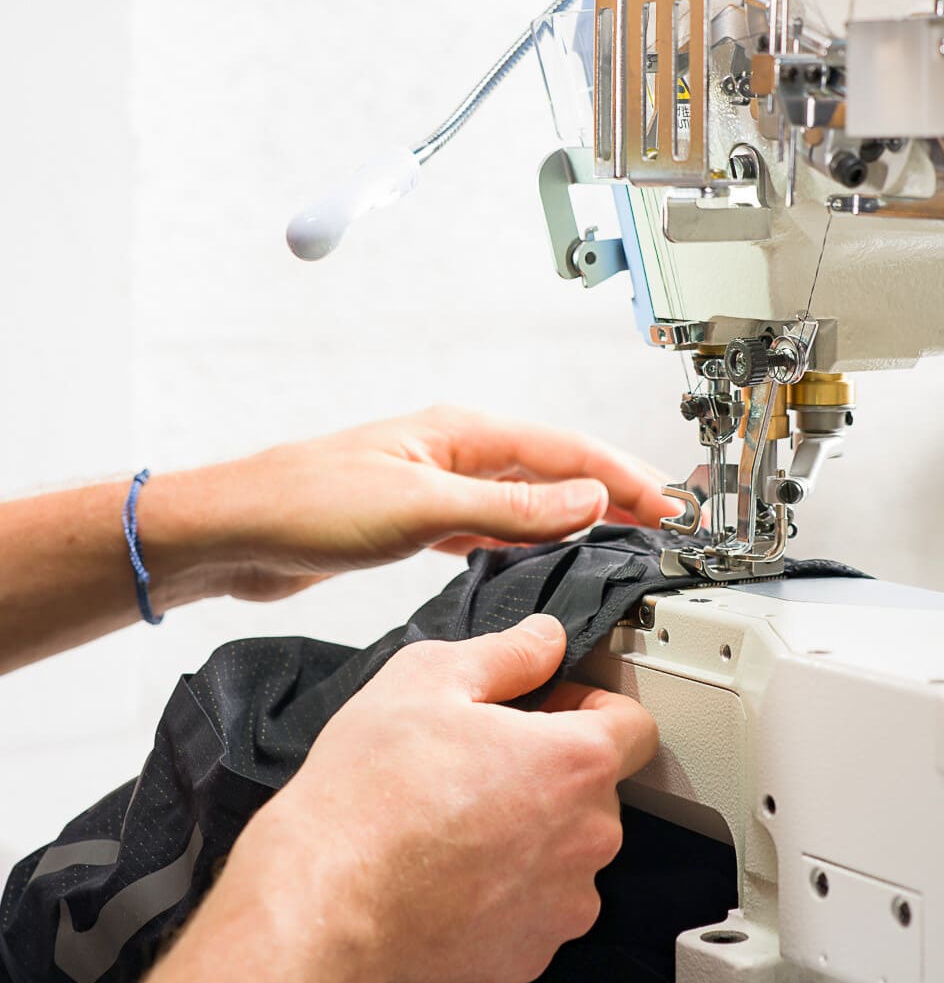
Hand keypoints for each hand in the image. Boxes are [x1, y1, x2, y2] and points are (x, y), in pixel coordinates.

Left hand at [147, 406, 667, 603]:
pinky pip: (492, 523)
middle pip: (553, 468)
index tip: (669, 501)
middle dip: (612, 490)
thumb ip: (508, 509)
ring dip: (575, 512)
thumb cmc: (306, 505)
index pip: (566, 451)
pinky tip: (540, 549)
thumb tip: (586, 501)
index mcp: (460, 433)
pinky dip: (527, 534)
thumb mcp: (420, 509)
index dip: (624, 476)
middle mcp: (453, 451)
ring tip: (621, 530)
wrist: (235, 533)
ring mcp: (435, 484)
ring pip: (526, 495)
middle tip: (664, 517)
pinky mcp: (415, 519)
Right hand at [245, 614, 657, 982]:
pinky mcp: (532, 953)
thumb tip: (544, 639)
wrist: (326, 896)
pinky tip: (452, 873)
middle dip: (550, 772)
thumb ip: (506, 653)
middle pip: (596, 790)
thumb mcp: (429, 679)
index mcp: (576, 764)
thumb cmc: (371, 791)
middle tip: (480, 765)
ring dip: (532, 834)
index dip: (589, 707)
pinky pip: (537, 907)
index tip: (544, 711)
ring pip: (567, 852)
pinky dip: (507, 891)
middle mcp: (589, 838)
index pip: (633, 725)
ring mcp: (564, 903)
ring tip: (457, 823)